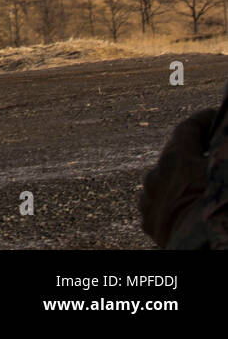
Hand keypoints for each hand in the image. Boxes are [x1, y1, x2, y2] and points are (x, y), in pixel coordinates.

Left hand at [139, 107, 215, 247]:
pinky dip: (172, 199)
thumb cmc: (221, 210)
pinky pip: (158, 203)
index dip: (204, 120)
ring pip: (163, 180)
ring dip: (181, 178)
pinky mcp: (148, 222)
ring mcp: (149, 200)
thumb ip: (225, 155)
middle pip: (174, 154)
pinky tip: (186, 204)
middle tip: (213, 148)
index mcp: (176, 160)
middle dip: (193, 150)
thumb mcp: (226, 173)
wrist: (202, 250)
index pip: (188, 128)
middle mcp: (156, 176)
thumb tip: (225, 149)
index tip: (215, 116)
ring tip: (201, 182)